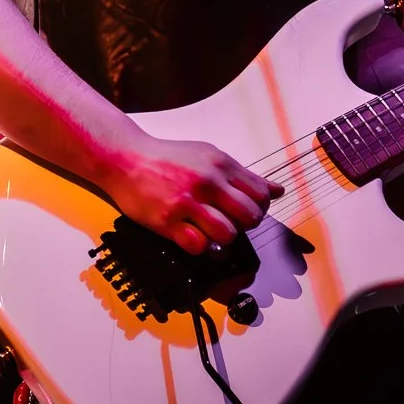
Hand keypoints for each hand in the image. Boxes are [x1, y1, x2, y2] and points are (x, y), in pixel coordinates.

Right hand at [105, 135, 282, 255]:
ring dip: (222, 240)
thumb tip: (277, 190)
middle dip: (245, 226)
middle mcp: (208, 181)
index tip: (246, 212)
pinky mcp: (168, 220)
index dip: (259, 209)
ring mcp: (188, 201)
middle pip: (251, 217)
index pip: (261, 195)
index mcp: (221, 164)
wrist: (126, 158)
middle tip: (230, 224)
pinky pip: (198, 246)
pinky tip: (191, 236)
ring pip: (228, 235)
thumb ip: (243, 175)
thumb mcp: (209, 156)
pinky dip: (199, 247)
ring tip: (210, 232)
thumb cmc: (167, 159)